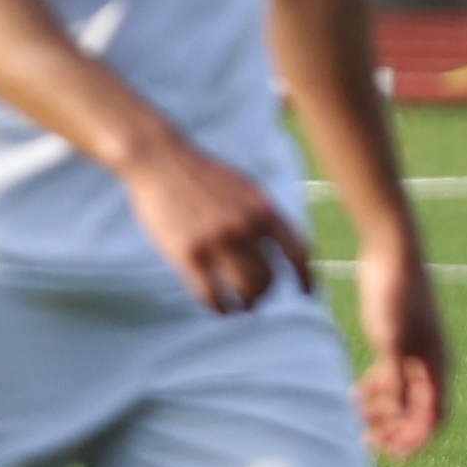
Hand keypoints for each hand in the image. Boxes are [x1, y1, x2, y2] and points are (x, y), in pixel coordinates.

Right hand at [118, 139, 312, 313]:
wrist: (159, 159)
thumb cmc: (201, 175)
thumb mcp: (245, 188)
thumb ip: (263, 217)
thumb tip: (281, 250)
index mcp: (264, 210)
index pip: (299, 254)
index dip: (307, 279)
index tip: (307, 295)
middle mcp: (244, 227)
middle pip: (269, 278)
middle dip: (265, 292)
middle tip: (256, 297)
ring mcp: (215, 240)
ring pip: (245, 290)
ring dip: (246, 304)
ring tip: (240, 306)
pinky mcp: (187, 253)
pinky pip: (211, 294)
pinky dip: (220, 307)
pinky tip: (220, 307)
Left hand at [353, 246, 447, 459]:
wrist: (389, 254)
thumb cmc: (394, 297)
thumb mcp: (392, 341)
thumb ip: (399, 379)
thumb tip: (405, 414)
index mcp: (437, 366)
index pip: (434, 416)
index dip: (416, 439)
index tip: (392, 455)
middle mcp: (429, 362)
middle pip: (416, 409)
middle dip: (395, 429)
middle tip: (365, 442)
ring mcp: (412, 351)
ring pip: (401, 393)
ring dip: (381, 410)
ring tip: (353, 419)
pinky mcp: (394, 338)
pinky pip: (389, 374)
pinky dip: (374, 389)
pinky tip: (351, 396)